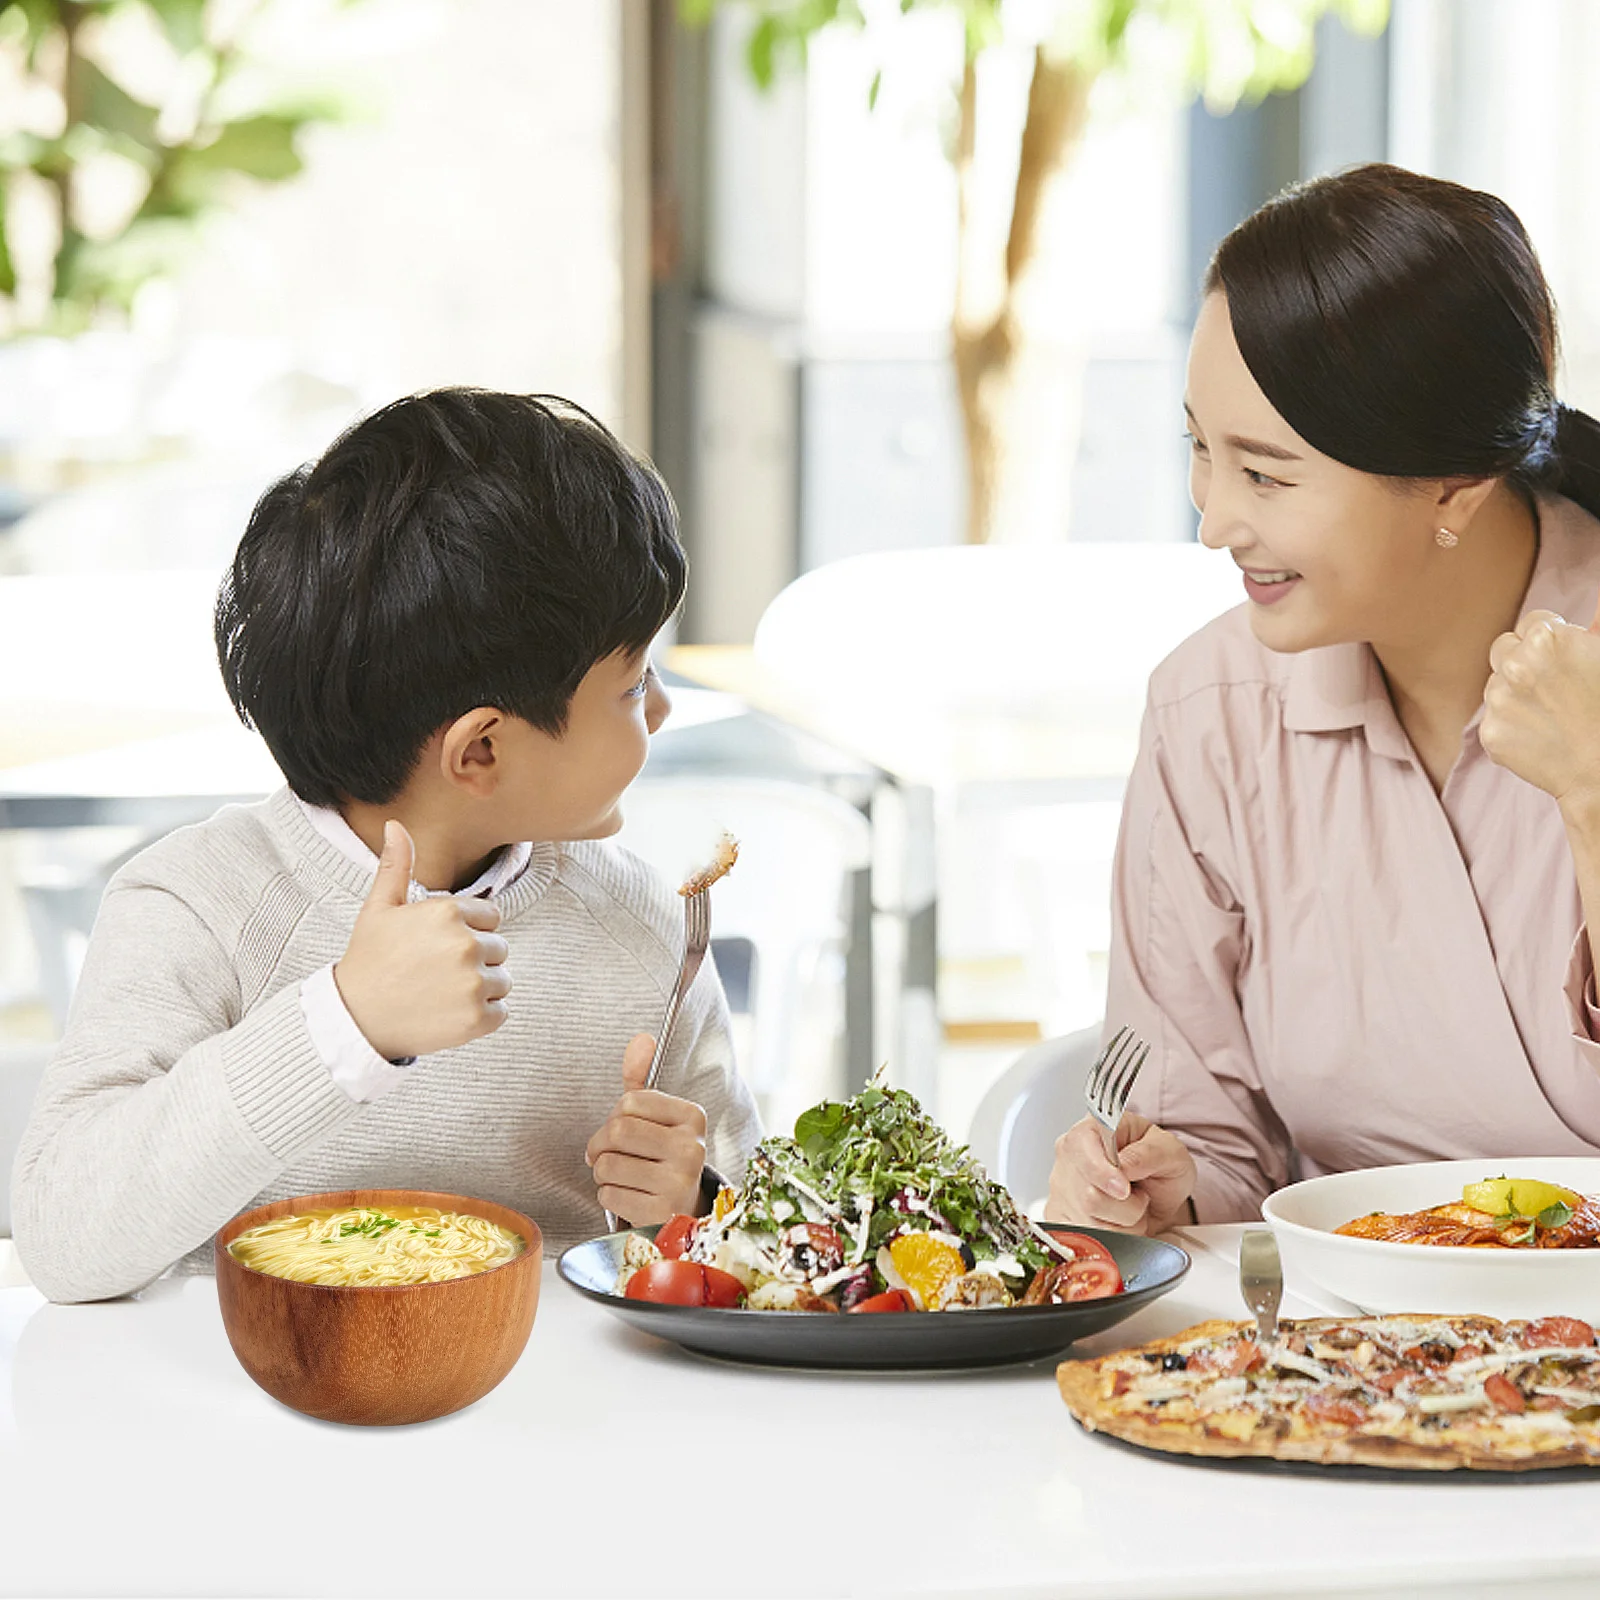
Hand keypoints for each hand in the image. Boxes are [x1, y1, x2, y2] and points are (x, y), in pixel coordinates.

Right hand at [333, 820, 510, 1059]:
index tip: (436, 948)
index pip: (490, 917)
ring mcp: (474, 983)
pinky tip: (448, 1015)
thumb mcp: (379, 908)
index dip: (467, 932)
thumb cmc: (368, 961)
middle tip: (435, 974)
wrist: (354, 1020)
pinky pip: (501, 1012)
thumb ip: (396, 865)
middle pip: (498, 949)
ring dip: (479, 989)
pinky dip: (481, 1017)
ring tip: (440, 994)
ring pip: (501, 980)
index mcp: (449, 912)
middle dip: (474, 961)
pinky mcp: (478, 1018)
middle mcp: (466, 944)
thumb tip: (395, 825)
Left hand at [585, 1033, 706, 1224]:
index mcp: (693, 1117)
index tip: (619, 1131)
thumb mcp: (654, 1118)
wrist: (681, 1209)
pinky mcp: (662, 1213)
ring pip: (608, 1166)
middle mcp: (692, 1148)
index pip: (630, 1103)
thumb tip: (641, 1039)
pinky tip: (628, 1196)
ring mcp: (680, 1183)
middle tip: (602, 1155)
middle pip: (617, 1132)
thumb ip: (641, 1080)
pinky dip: (608, 1196)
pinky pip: (609, 1195)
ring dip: (603, 1173)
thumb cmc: (660, 1157)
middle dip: (600, 1146)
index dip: (613, 1117)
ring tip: (621, 1176)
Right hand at [1045, 1112, 1195, 1235]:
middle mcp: (1069, 1158)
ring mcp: (1061, 1190)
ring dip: (1123, 1223)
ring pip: (1091, 1222)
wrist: (1158, 1195)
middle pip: (1089, 1195)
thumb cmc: (1160, 1166)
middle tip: (1136, 1193)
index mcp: (1091, 1130)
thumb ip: (1148, 1153)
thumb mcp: (1169, 1151)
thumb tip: (1124, 1166)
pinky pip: (1085, 1240)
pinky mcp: (1061, 1219)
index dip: (1102, 1171)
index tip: (1124, 1189)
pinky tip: (1117, 1221)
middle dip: (1125, 1205)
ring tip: (1129, 1207)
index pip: (1080, 1146)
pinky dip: (1112, 1237)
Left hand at [1482, 605, 1599, 819]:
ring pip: (1496, 683)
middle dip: (1524, 659)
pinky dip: (1513, 724)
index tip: (1566, 658)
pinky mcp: (1490, 733)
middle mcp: (1515, 665)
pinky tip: (1543, 736)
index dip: (1553, 640)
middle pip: (1505, 647)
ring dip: (1515, 692)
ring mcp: (1498, 700)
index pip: (1534, 622)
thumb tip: (1587, 621)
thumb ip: (1594, 628)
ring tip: (1554, 713)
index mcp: (1548, 638)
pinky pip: (1495, 718)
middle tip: (1554, 683)